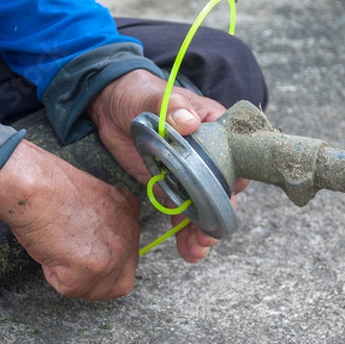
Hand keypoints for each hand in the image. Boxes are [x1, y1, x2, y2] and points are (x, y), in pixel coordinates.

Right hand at [0, 140, 139, 299]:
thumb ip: (107, 220)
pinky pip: (70, 289)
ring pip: (96, 291)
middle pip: (121, 281)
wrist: (35, 186)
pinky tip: (51, 251)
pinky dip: (54, 275)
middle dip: (95, 278)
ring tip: (59, 250)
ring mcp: (111, 257)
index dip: (106, 261)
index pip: (129, 256)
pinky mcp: (88, 273)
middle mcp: (129, 237)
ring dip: (74, 279)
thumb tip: (99, 241)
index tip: (89, 256)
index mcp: (131, 215)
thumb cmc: (53, 187)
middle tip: (72, 263)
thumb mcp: (96, 197)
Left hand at [85, 69, 248, 261]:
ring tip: (196, 251)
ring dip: (202, 230)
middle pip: (222, 188)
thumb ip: (171, 107)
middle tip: (208, 236)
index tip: (225, 200)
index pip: (236, 156)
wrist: (108, 105)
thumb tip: (189, 123)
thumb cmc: (139, 92)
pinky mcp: (170, 184)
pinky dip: (185, 229)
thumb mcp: (154, 96)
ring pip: (204, 205)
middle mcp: (207, 153)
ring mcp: (189, 171)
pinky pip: (183, 210)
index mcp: (214, 127)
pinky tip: (187, 249)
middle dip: (217, 215)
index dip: (234, 181)